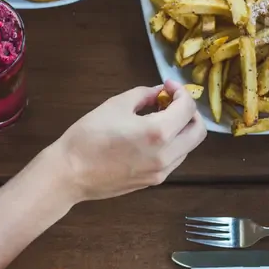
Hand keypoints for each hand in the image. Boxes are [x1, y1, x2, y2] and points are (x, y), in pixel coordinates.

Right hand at [54, 80, 205, 201]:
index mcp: (158, 133)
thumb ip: (144, 95)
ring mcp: (161, 172)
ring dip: (181, 130)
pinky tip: (151, 137)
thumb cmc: (88, 136)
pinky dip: (172, 144)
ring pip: (188, 147)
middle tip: (172, 102)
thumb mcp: (115, 106)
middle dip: (190, 112)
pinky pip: (174, 159)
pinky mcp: (153, 182)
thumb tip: (159, 92)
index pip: (187, 109)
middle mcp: (166, 155)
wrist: (69, 174)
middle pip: (198, 131)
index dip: (181, 92)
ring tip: (159, 119)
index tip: (167, 86)